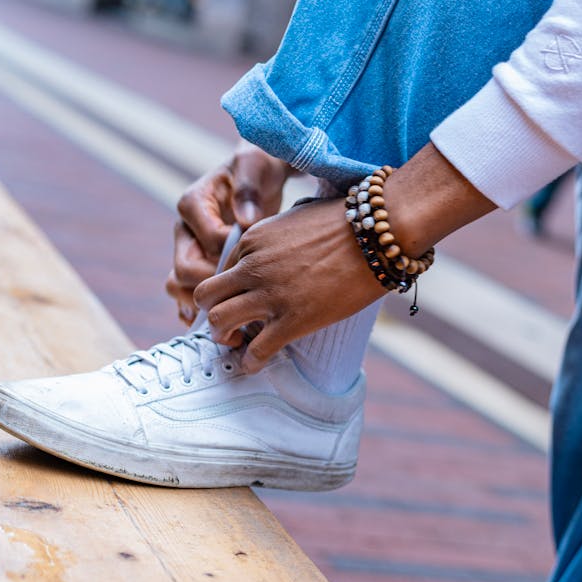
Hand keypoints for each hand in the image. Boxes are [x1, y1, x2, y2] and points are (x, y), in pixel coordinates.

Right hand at [166, 144, 289, 325]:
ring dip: (202, 306)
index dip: (229, 256)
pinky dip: (203, 312)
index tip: (256, 259)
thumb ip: (248, 189)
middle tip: (245, 297)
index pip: (203, 241)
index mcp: (193, 205)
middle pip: (182, 272)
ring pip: (178, 288)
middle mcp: (185, 232)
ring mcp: (189, 252)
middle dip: (213, 288)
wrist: (257, 177)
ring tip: (233, 319)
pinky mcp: (199, 267)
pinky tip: (226, 324)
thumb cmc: (255, 169)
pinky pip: (188, 296)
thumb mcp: (254, 167)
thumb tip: (245, 220)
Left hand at [194, 198, 384, 371]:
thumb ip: (278, 237)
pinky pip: (257, 349)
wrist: (375, 234)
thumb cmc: (346, 222)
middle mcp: (252, 267)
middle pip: (206, 296)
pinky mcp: (292, 320)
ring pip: (219, 322)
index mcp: (252, 240)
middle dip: (210, 312)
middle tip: (227, 324)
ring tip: (236, 343)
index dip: (228, 289)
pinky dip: (250, 361)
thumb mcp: (297, 218)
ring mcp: (270, 295)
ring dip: (223, 336)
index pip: (220, 270)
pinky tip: (254, 364)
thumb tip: (281, 247)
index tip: (238, 301)